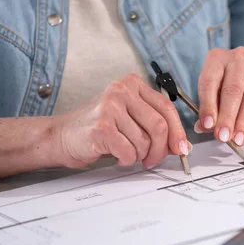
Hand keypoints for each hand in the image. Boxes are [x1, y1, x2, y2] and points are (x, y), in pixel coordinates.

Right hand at [54, 74, 190, 168]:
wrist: (62, 136)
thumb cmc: (97, 128)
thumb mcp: (130, 119)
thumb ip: (155, 127)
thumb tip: (181, 145)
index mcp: (132, 84)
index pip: (166, 107)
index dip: (177, 131)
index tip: (181, 148)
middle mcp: (121, 91)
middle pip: (159, 126)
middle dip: (160, 150)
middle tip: (153, 160)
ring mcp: (110, 107)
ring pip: (145, 142)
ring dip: (139, 156)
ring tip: (126, 152)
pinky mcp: (101, 127)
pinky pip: (129, 152)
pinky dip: (126, 160)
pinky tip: (116, 155)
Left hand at [195, 47, 243, 145]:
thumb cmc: (230, 87)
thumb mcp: (214, 94)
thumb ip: (208, 109)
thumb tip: (203, 127)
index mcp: (217, 58)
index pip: (210, 82)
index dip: (208, 106)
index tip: (208, 125)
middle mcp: (239, 58)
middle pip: (233, 90)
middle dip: (227, 117)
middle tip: (223, 136)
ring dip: (243, 123)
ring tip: (237, 139)